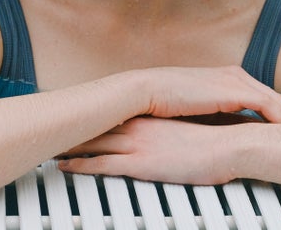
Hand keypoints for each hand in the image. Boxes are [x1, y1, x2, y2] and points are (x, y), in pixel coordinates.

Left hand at [58, 116, 246, 183]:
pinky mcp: (139, 164)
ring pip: (93, 142)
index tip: (79, 115)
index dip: (94, 115)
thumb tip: (175, 133)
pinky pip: (100, 166)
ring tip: (51, 145)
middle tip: (54, 127)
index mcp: (152, 117)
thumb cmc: (219, 141)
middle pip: (98, 125)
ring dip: (70, 144)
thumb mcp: (193, 130)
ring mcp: (137, 144)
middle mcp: (140, 126)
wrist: (230, 144)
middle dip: (75, 127)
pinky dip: (79, 166)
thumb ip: (178, 130)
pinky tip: (66, 166)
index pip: (115, 113)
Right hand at [137, 65, 280, 123]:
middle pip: (277, 98)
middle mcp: (236, 74)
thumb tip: (222, 134)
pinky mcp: (234, 91)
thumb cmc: (164, 101)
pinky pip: (269, 107)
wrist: (148, 90)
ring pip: (278, 102)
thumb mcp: (195, 107)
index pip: (264, 97)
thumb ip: (213, 115)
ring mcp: (236, 80)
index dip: (278, 117)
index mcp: (228, 76)